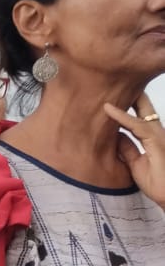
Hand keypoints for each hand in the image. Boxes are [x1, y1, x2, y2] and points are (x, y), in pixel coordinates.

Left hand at [105, 92, 164, 207]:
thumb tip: (116, 137)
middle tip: (112, 81)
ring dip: (123, 100)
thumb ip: (128, 150)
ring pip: (140, 111)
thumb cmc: (157, 184)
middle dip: (130, 94)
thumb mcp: (135, 165)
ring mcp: (159, 135)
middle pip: (143, 107)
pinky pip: (137, 125)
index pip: (138, 116)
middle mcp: (157, 132)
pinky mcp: (157, 141)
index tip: (109, 98)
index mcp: (152, 137)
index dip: (126, 106)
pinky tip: (108, 109)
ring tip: (105, 89)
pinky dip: (122, 116)